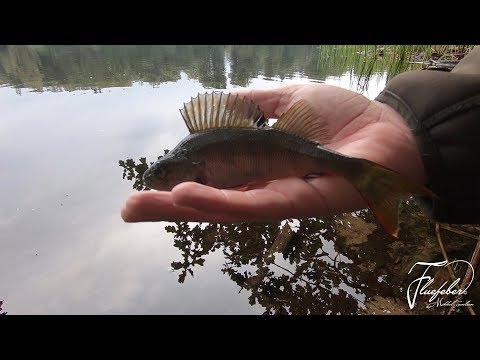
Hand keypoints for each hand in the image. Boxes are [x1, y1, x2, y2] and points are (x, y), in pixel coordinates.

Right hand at [121, 83, 426, 222]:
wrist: (386, 127)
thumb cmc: (339, 117)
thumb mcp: (287, 101)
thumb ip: (253, 105)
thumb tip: (217, 104)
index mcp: (257, 165)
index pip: (209, 177)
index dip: (179, 181)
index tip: (148, 182)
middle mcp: (262, 186)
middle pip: (210, 200)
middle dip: (168, 206)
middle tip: (129, 209)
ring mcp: (277, 197)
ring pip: (224, 208)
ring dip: (184, 208)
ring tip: (146, 205)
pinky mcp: (296, 202)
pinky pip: (253, 205)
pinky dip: (220, 202)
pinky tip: (187, 197)